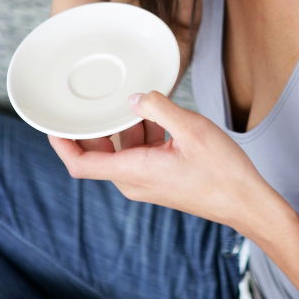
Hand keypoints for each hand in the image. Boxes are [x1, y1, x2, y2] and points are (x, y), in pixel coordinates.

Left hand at [48, 92, 277, 232]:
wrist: (246, 202)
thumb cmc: (222, 171)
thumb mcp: (191, 129)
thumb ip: (159, 108)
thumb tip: (136, 97)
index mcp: (134, 172)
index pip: (81, 164)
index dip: (61, 144)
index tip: (51, 123)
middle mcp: (134, 180)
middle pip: (98, 153)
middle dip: (93, 125)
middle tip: (91, 96)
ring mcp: (147, 181)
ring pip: (120, 150)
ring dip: (123, 125)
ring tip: (132, 98)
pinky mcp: (160, 178)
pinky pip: (139, 152)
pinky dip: (142, 132)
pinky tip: (157, 113)